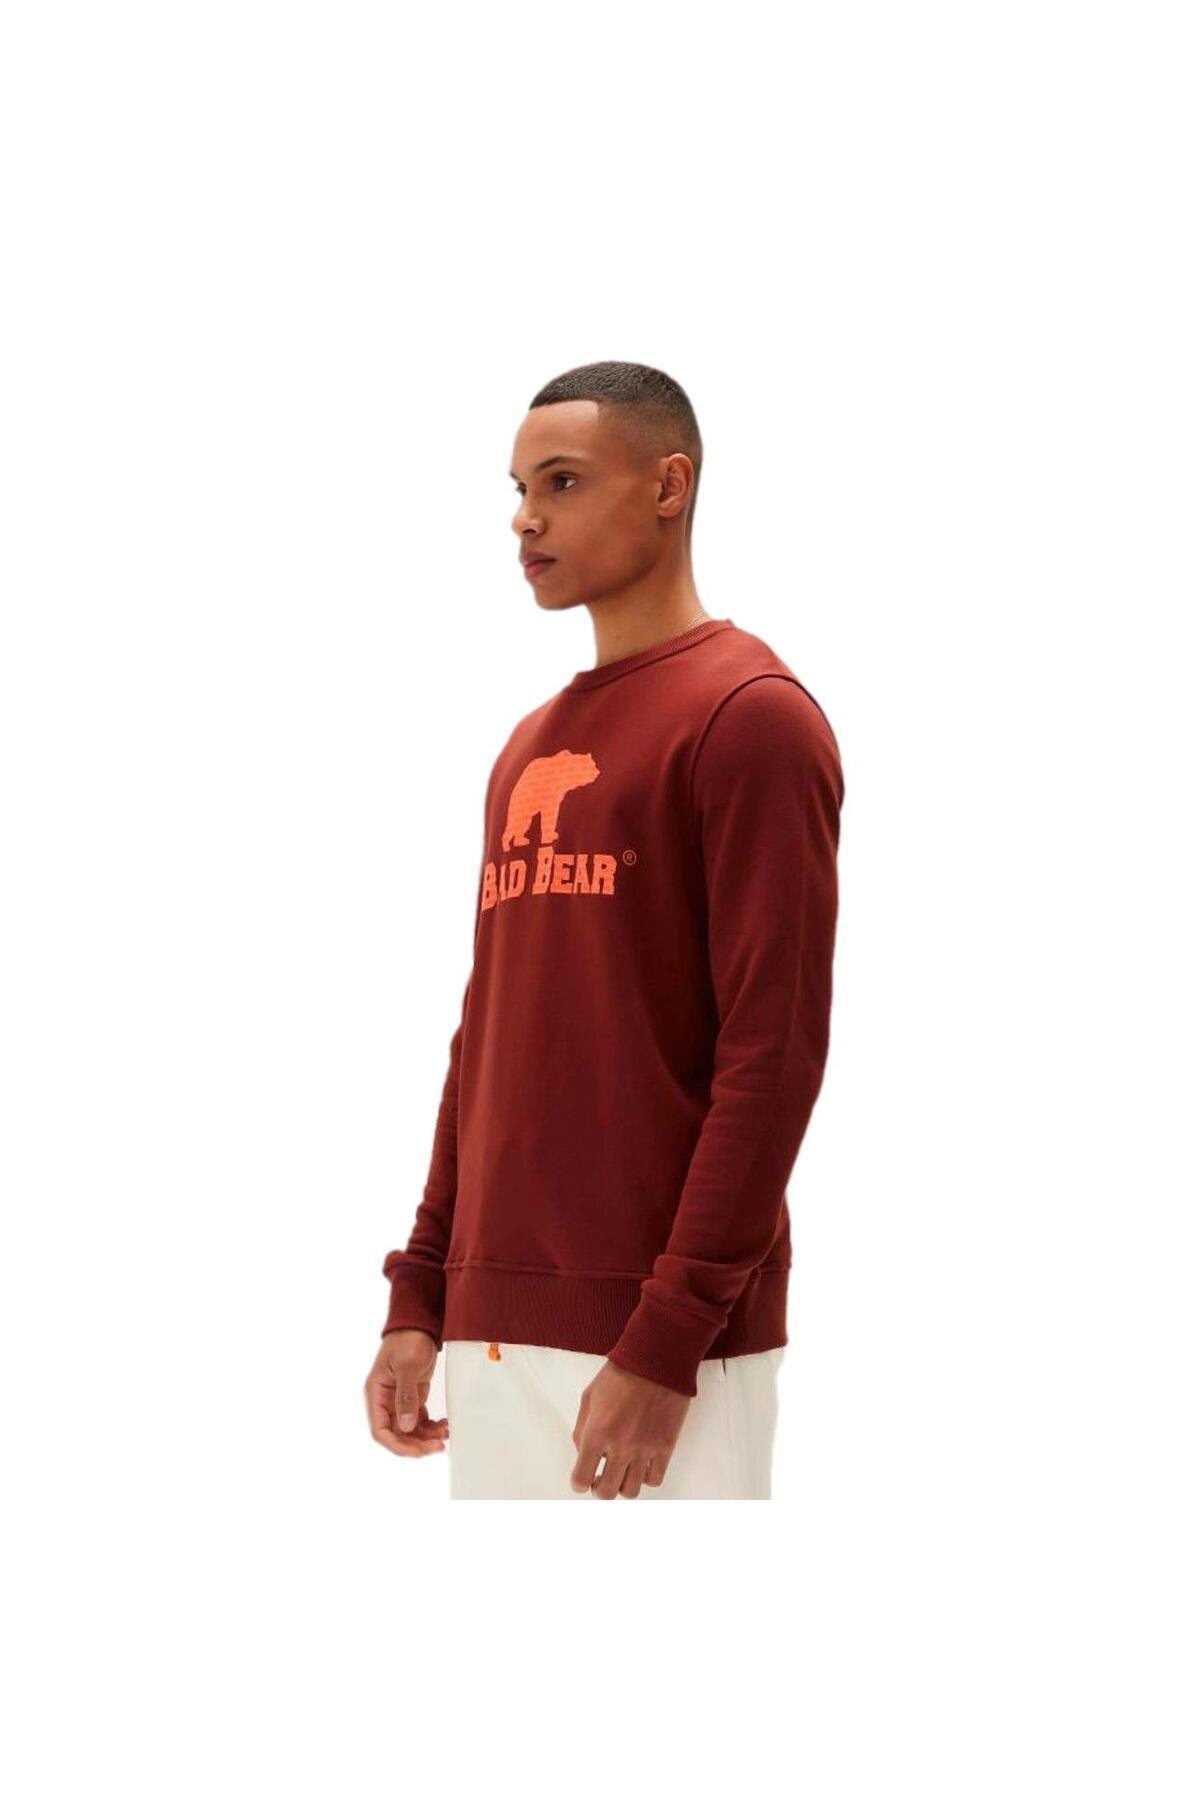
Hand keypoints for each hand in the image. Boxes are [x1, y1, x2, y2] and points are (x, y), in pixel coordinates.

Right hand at [364, 1329, 449, 1457]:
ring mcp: (398, 1401)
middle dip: (416, 1444)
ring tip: (445, 1434)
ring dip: (426, 1436)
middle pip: (397, 1435)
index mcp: (376, 1394)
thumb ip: (406, 1396)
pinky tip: (444, 1425)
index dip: (397, 1445)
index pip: (381, 1431)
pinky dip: (431, 1427)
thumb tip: (405, 1426)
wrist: (419, 1324)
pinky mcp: (412, 1398)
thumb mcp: (407, 1366)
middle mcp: (385, 1401)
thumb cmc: (408, 1339)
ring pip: (409, 1430)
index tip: (418, 1450)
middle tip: (438, 1446)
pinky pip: (419, 1421)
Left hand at [569, 1359, 689, 1497]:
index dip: (579, 1483)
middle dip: (599, 1488)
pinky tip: (642, 1463)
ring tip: (623, 1471)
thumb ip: (581, 1430)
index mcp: (596, 1433)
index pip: (581, 1479)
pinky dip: (646, 1477)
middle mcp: (620, 1447)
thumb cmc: (619, 1374)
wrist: (656, 1359)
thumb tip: (582, 1455)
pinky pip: (655, 1479)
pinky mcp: (666, 1447)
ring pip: (631, 1491)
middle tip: (601, 1477)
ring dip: (623, 1485)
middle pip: (606, 1492)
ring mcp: (645, 1449)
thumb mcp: (589, 1397)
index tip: (582, 1478)